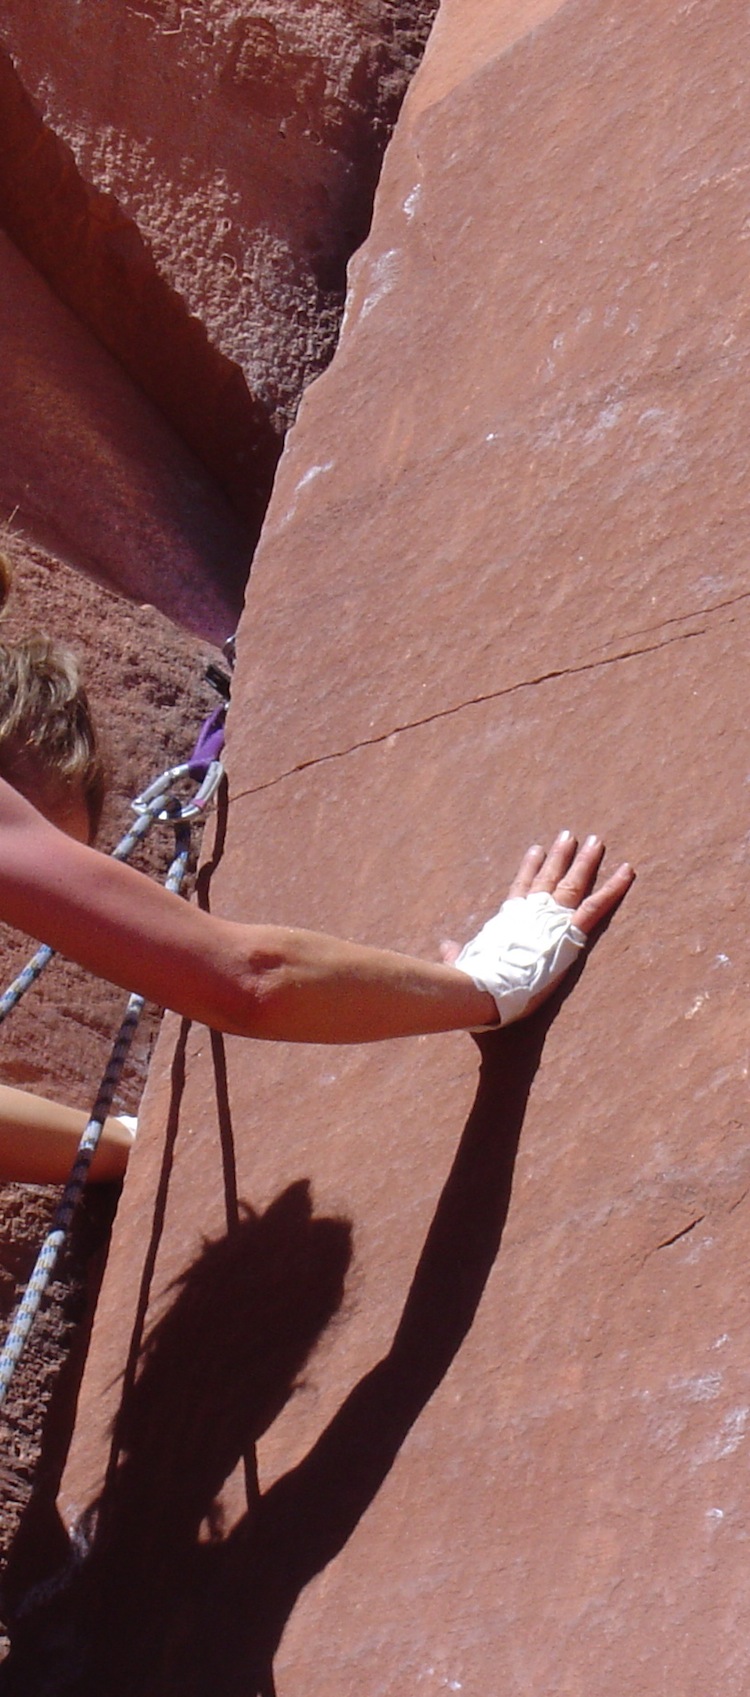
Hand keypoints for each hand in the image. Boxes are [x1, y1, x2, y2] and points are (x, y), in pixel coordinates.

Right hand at [445, 832, 634, 1024]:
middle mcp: (531, 914)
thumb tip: (446, 946)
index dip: (529, 869)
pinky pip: (597, 906)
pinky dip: (614, 887)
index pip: (521, 889)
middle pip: (549, 879)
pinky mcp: (570, 933)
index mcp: (508, 922)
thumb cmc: (472, 984)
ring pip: (573, 884)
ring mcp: (552, 920)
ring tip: (596, 842)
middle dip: (560, 857)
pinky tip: (628, 871)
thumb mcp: (463, 965)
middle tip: (569, 837)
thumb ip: (456, 954)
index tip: (536, 850)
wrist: (485, 991)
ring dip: (585, 862)